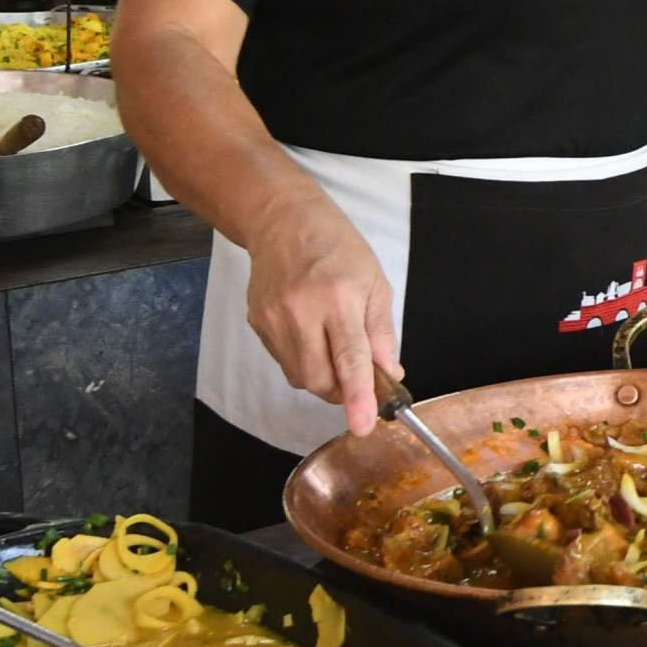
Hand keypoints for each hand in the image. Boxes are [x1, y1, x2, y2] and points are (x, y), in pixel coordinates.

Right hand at [244, 199, 400, 435]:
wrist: (284, 221)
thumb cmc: (337, 248)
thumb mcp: (375, 283)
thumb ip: (382, 334)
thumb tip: (389, 374)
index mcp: (339, 299)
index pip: (350, 359)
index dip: (358, 397)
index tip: (363, 426)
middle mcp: (302, 311)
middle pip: (320, 379)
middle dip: (341, 392)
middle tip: (357, 381)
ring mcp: (274, 318)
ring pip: (299, 377)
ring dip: (322, 378)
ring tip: (333, 349)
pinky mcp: (257, 322)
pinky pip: (283, 361)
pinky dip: (303, 361)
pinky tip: (311, 335)